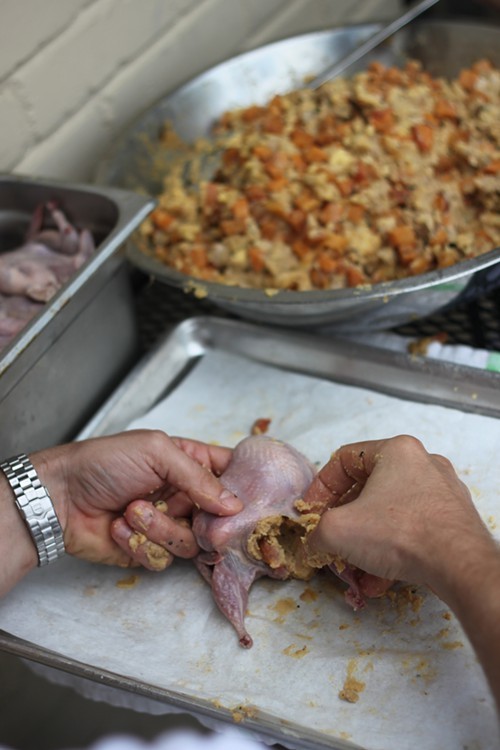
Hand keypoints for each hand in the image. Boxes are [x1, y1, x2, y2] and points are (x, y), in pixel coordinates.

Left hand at [33, 430, 239, 569]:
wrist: (59, 498)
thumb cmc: (103, 463)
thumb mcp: (155, 453)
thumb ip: (198, 477)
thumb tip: (235, 504)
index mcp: (188, 463)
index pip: (230, 474)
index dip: (243, 488)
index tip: (248, 499)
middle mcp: (183, 495)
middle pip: (219, 517)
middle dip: (204, 519)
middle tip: (190, 515)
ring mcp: (168, 524)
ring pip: (191, 542)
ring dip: (160, 528)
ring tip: (132, 511)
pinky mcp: (149, 550)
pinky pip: (164, 559)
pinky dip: (141, 544)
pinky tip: (119, 527)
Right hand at [304, 434, 493, 595]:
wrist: (460, 566)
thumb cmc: (400, 533)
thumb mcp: (338, 530)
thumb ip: (316, 532)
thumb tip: (313, 542)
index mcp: (396, 450)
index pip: (343, 460)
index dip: (320, 488)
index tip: (310, 513)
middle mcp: (422, 464)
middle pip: (367, 489)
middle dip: (345, 521)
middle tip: (331, 540)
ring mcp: (442, 492)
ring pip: (389, 514)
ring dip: (366, 542)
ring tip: (354, 568)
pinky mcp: (453, 520)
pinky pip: (412, 532)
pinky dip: (392, 553)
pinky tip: (378, 581)